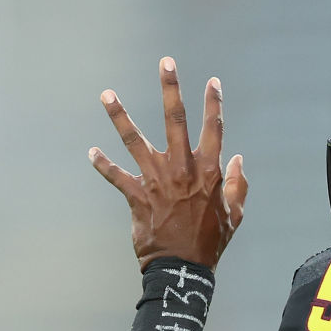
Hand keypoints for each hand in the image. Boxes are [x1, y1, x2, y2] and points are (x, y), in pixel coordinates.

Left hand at [89, 57, 248, 271]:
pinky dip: (103, 164)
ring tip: (106, 94)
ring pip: (135, 141)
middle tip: (166, 63)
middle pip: (174, 121)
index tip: (213, 81)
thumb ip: (238, 185)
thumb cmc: (211, 242)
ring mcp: (156, 180)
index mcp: (209, 172)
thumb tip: (239, 160)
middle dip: (171, 89)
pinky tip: (91, 152)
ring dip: (119, 116)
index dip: (215, 104)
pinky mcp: (137, 196)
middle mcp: (182, 169)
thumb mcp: (235, 214)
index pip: (214, 129)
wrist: (184, 268)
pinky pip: (116, 177)